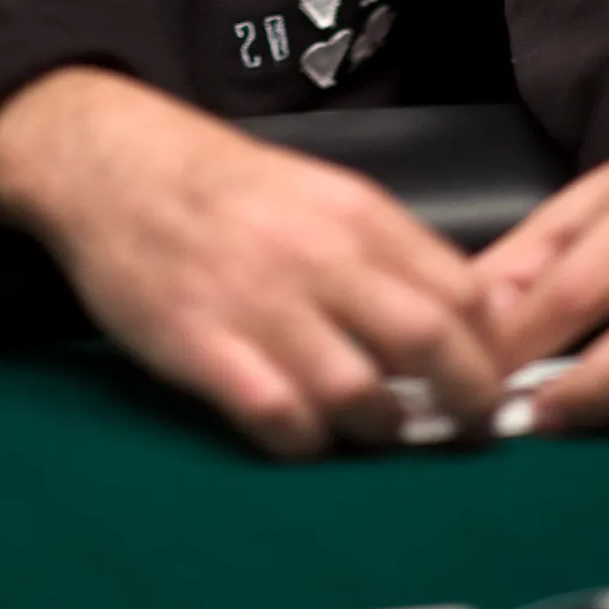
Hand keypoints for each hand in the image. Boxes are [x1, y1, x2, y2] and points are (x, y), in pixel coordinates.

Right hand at [0, 67, 504, 456]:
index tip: (491, 375)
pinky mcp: (205, 348)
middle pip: (430, 343)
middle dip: (465, 400)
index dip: (490, 346)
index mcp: (355, 213)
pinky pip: (283, 422)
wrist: (117, 166)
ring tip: (377, 428)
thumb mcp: (319, 192)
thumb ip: (383, 249)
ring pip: (363, 395)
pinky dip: (306, 441)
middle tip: (465, 428)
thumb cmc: (224, 187)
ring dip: (383, 428)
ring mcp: (261, 305)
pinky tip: (302, 428)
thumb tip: (458, 315)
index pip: (462, 290)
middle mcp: (319, 256)